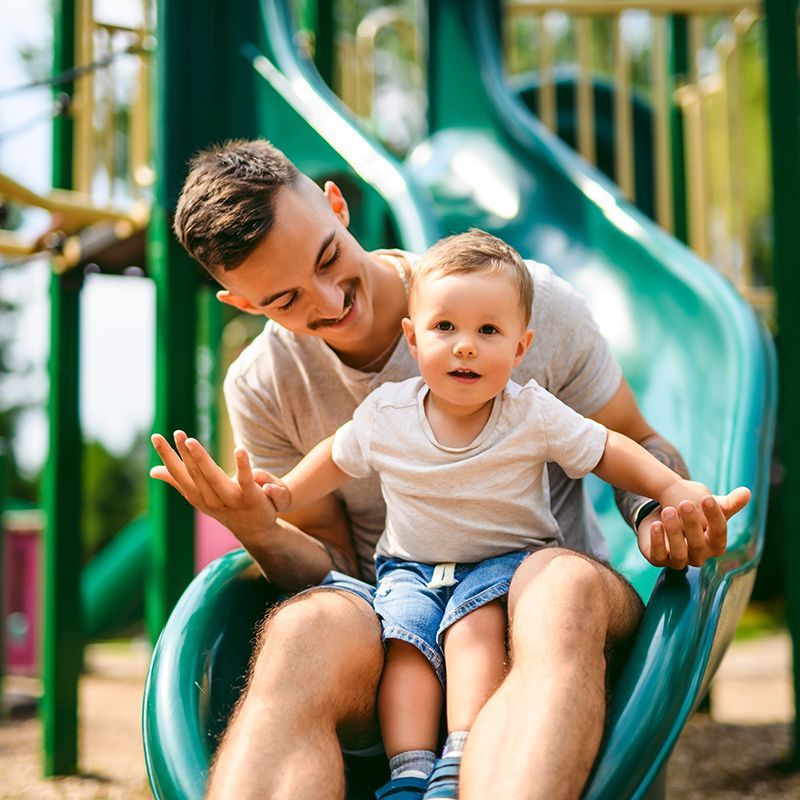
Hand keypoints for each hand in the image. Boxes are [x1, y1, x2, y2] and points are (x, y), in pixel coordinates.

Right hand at [150, 430, 279, 548]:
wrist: (255, 533)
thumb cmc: (225, 509)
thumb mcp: (199, 497)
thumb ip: (178, 482)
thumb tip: (152, 471)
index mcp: (197, 496)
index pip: (179, 474)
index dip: (167, 456)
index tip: (156, 437)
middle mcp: (211, 500)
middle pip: (195, 474)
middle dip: (185, 453)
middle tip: (178, 432)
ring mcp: (231, 500)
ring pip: (214, 478)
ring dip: (202, 459)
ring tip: (191, 441)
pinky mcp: (251, 498)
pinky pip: (245, 480)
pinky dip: (242, 466)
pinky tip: (240, 450)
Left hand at [637, 483, 750, 568]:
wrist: (664, 519)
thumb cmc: (695, 516)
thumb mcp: (710, 508)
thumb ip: (729, 503)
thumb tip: (747, 492)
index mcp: (715, 545)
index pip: (719, 533)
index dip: (714, 516)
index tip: (707, 498)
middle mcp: (699, 556)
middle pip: (698, 543)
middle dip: (692, 523)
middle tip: (685, 503)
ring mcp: (678, 560)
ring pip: (679, 552)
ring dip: (674, 531)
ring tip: (667, 510)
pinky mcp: (658, 559)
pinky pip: (658, 555)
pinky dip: (657, 540)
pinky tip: (656, 524)